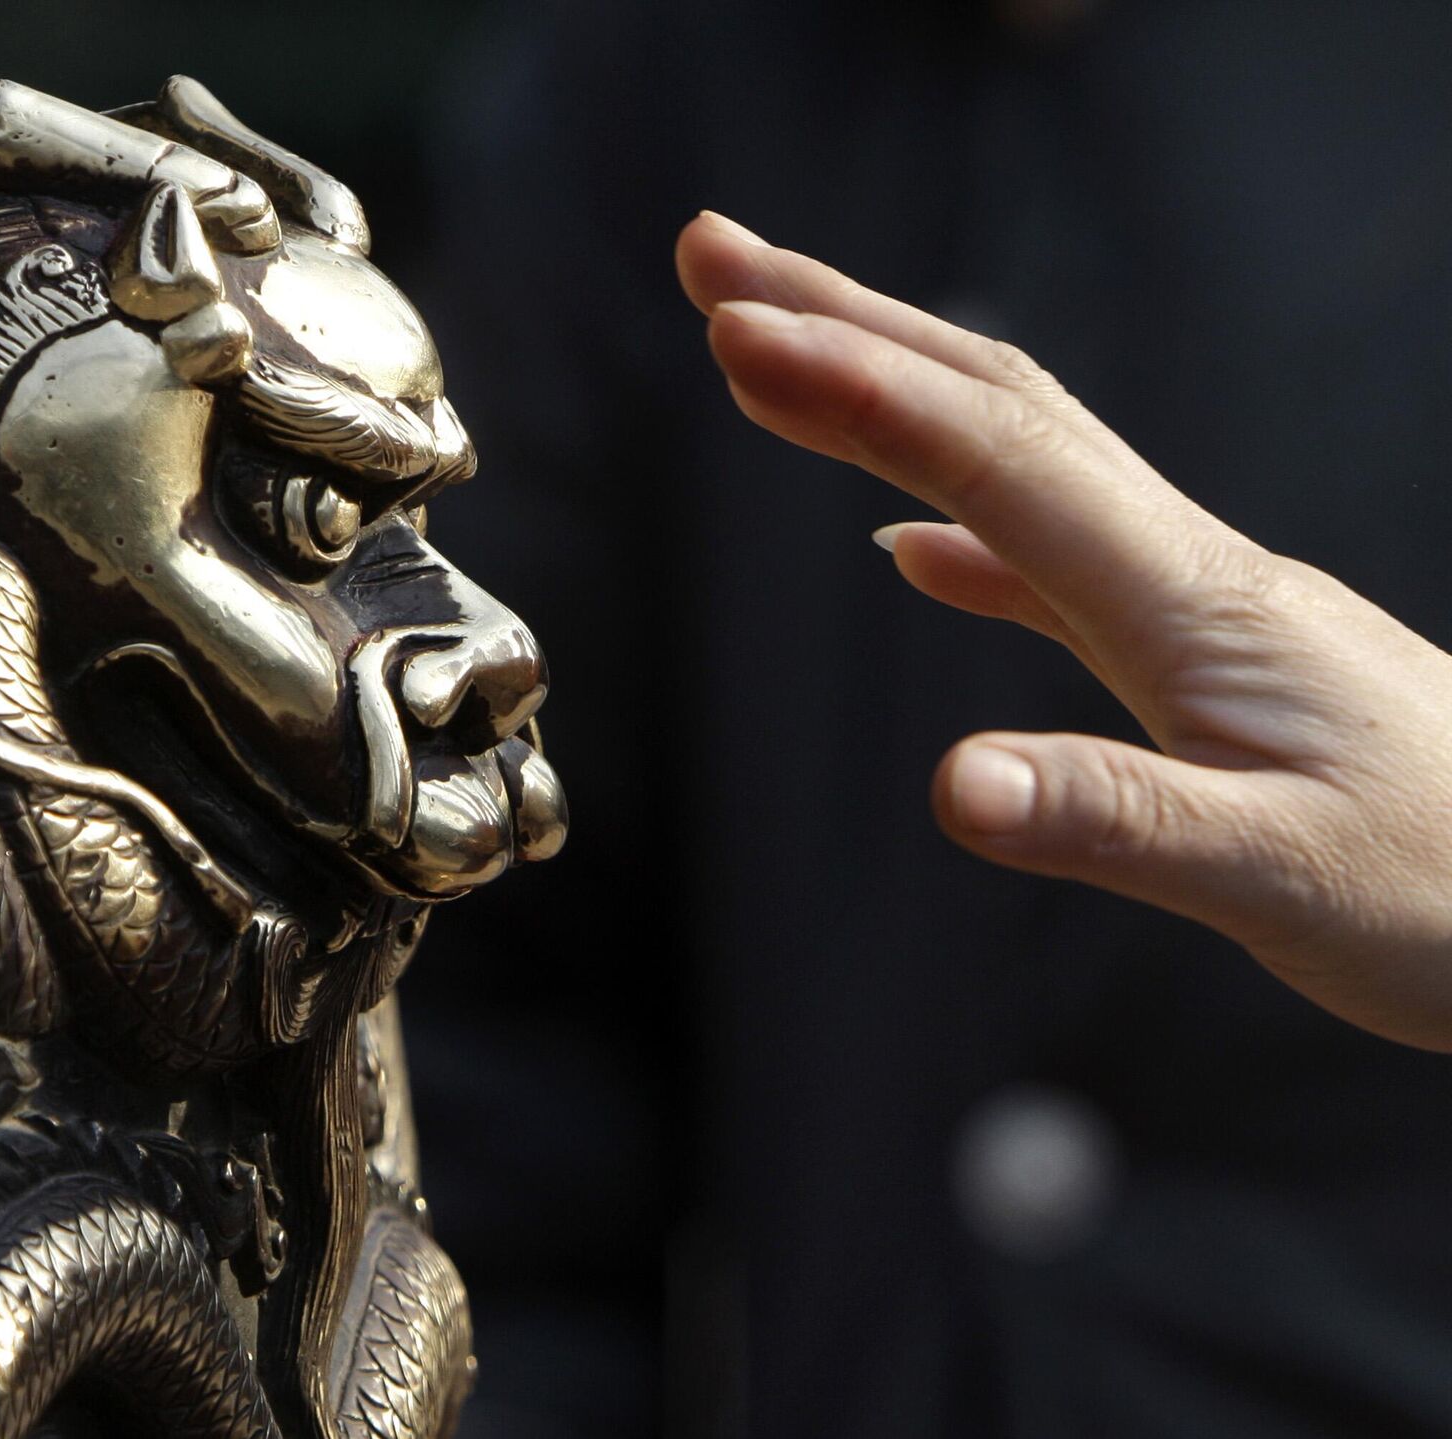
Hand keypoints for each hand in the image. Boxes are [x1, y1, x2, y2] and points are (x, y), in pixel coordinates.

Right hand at [678, 209, 1451, 1050]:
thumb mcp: (1281, 880)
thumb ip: (1114, 824)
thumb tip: (952, 786)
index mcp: (1188, 603)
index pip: (992, 458)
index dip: (855, 388)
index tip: (732, 324)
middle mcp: (1185, 568)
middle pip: (992, 403)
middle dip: (844, 320)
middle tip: (716, 258)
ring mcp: (1192, 601)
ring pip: (1015, 454)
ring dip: (888, 387)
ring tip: (778, 350)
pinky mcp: (1198, 653)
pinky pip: (1051, 553)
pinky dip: (960, 520)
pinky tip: (910, 545)